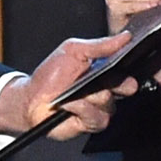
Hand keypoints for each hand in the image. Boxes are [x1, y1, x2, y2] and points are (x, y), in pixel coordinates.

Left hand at [0, 34, 137, 140]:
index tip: (124, 60)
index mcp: (104, 71)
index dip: (128, 65)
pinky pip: (96, 116)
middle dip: (116, 82)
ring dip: (90, 96)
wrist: (32, 98)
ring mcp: (100, 108)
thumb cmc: (50, 75)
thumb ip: (99, 45)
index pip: (126, 68)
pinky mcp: (92, 123)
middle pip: (125, 87)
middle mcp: (106, 90)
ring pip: (108, 101)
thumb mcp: (73, 51)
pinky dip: (81, 108)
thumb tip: (124, 37)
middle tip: (103, 79)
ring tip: (72, 92)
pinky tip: (69, 104)